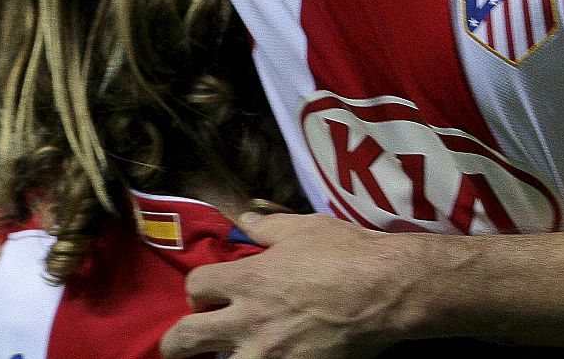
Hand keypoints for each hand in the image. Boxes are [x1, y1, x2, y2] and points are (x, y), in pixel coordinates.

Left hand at [160, 211, 424, 358]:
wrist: (387, 291)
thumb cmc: (346, 253)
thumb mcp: (302, 228)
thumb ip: (267, 226)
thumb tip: (247, 219)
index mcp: (247, 280)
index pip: (195, 286)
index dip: (197, 288)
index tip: (207, 292)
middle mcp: (249, 321)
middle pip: (186, 338)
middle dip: (177, 341)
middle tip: (180, 344)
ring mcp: (271, 355)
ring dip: (224, 358)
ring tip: (230, 353)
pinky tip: (271, 358)